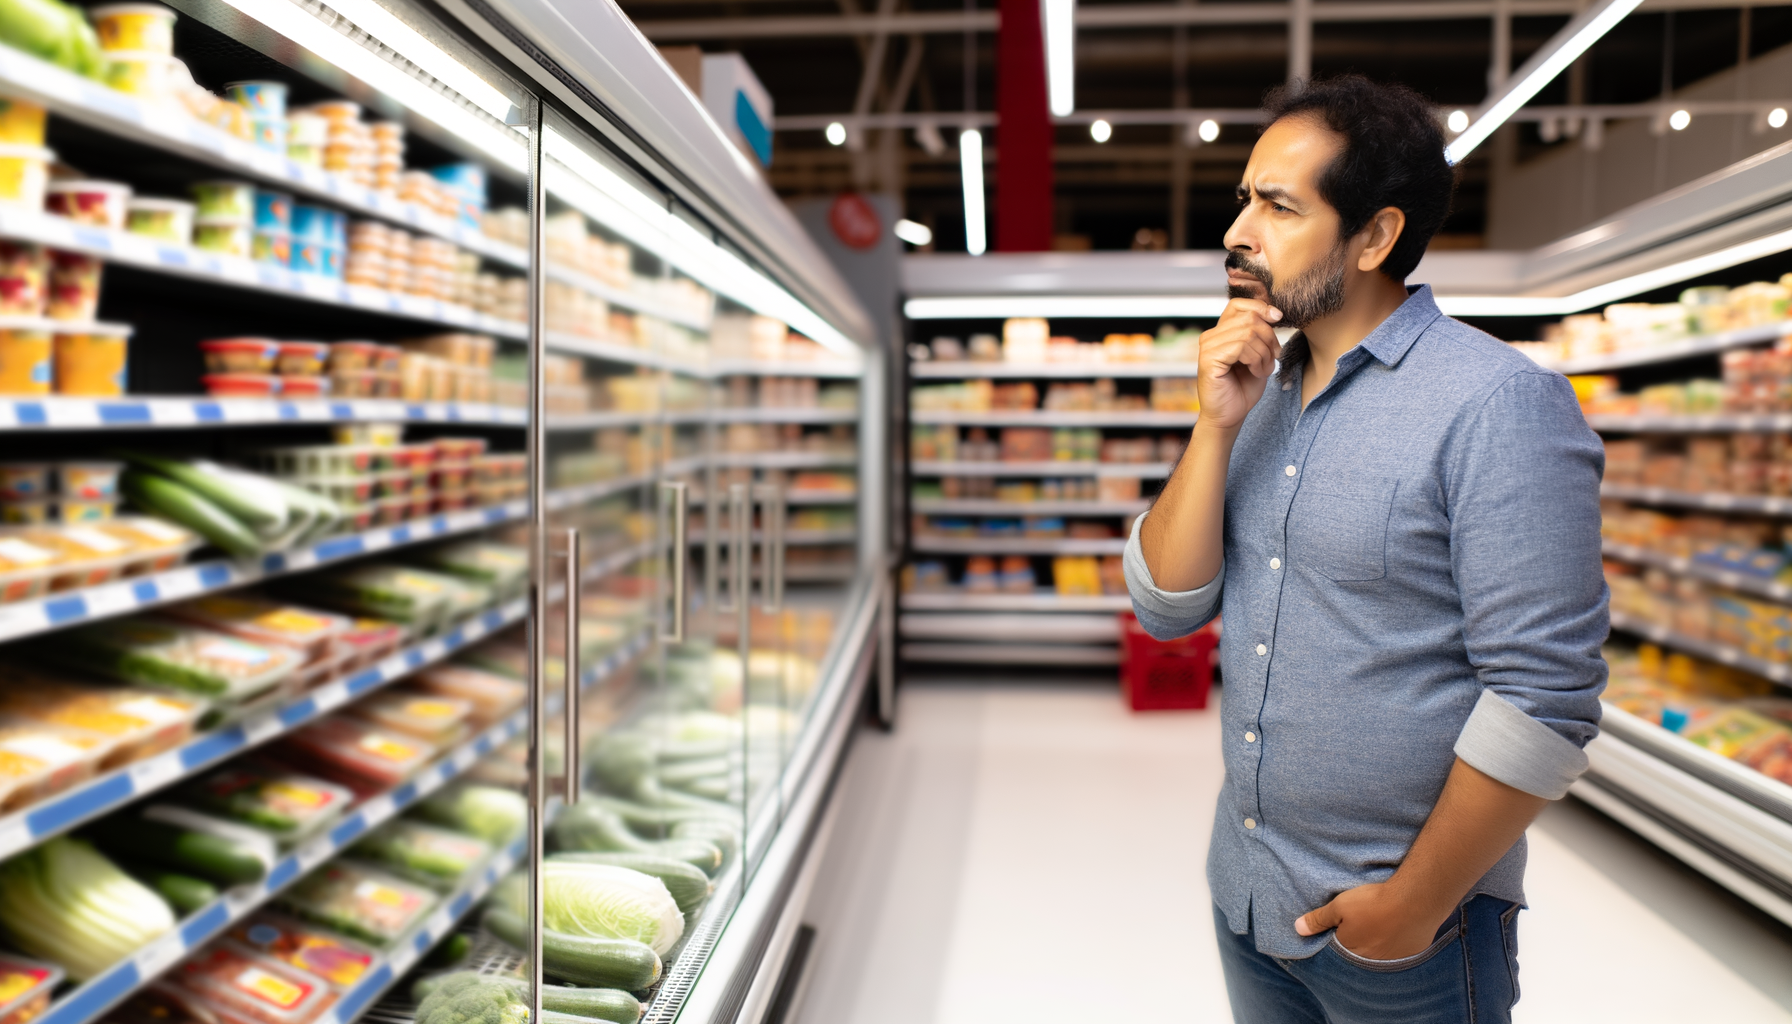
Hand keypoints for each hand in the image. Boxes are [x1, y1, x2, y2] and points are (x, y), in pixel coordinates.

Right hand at [1195, 297, 1283, 430]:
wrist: (1229, 416)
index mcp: (1221, 332)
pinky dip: (1256, 360)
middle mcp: (1210, 336)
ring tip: (1263, 368)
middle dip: (1269, 337)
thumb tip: (1273, 313)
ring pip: (1248, 333)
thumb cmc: (1243, 387)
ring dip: (1264, 353)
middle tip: (1274, 357)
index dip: (1261, 307)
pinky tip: (1255, 372)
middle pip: (1249, 318)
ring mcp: (1207, 347)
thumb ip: (1260, 333)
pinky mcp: (1208, 360)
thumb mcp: (1258, 354)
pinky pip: (1241, 347)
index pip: (1238, 304)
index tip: (1277, 318)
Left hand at [1295, 881, 1448, 960]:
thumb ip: (1318, 920)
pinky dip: (1395, 946)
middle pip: (1358, 957)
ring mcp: (1394, 961)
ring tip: (1378, 930)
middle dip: (1356, 946)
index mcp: (1351, 952)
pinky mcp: (1412, 955)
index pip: (1338, 954)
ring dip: (1376, 948)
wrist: (1416, 900)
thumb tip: (1298, 929)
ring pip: (1379, 958)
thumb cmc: (1374, 903)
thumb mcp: (1340, 906)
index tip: (1337, 931)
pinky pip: (1399, 955)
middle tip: (1359, 929)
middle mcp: (1372, 963)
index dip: (1336, 942)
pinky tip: (1395, 933)